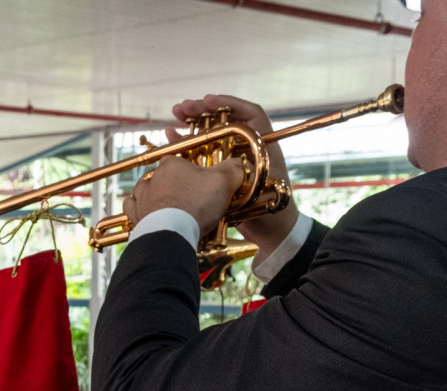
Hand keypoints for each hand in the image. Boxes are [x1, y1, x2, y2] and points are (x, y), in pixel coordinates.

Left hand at [123, 155, 244, 238]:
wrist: (172, 233)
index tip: (203, 183)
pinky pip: (133, 208)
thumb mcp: (224, 181)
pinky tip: (150, 214)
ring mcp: (141, 197)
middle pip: (165, 176)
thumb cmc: (196, 204)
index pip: (181, 160)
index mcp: (171, 163)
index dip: (194, 171)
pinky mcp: (136, 215)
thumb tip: (240, 163)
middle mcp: (152, 177)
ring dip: (156, 196)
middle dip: (177, 185)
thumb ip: (234, 168)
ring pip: (146, 190)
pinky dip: (141, 210)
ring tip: (171, 207)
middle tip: (192, 199)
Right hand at [166, 94, 299, 253]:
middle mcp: (248, 148)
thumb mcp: (259, 190)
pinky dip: (188, 144)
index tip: (208, 101)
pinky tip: (172, 137)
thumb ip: (244, 176)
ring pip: (212, 134)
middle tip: (182, 108)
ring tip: (175, 116)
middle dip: (203, 111)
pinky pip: (202, 153)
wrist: (273, 233)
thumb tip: (226, 163)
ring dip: (192, 124)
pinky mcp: (221, 172)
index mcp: (264, 146)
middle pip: (226, 120)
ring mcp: (233, 159)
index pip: (250, 114)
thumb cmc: (273, 211)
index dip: (229, 104)